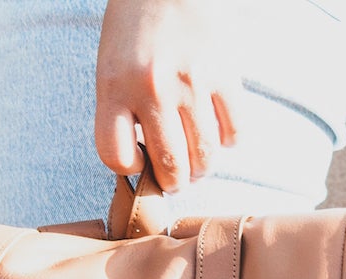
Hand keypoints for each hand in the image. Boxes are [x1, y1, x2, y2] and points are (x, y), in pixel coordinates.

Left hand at [96, 0, 244, 192]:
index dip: (130, 168)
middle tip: (175, 177)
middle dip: (173, 182)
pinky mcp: (224, 73)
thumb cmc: (137, 29)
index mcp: (116, 85)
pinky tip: (219, 132)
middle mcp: (153, 87)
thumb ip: (121, 112)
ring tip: (196, 161)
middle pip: (169, 166)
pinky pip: (234, 132)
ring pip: (203, 158)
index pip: (117, 157)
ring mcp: (191, 82)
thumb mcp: (111, 67)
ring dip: (200, 169)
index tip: (139, 159)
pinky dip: (229, 141)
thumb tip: (147, 162)